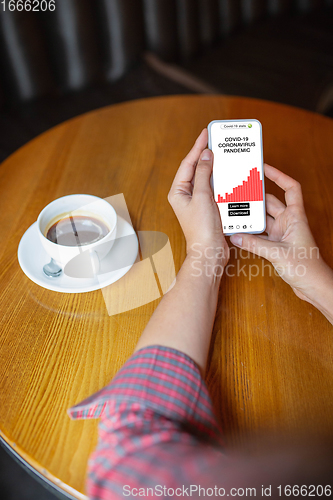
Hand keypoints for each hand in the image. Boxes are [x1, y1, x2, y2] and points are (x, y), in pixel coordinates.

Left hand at [168, 128, 228, 269]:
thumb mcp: (202, 196)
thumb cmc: (202, 229)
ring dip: (215, 167)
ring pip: (206, 178)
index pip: (187, 163)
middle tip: (215, 140)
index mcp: (178, 192)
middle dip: (205, 155)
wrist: (210, 252)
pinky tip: (228, 173)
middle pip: (196, 169)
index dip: (197, 147)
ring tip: (223, 153)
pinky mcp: (208, 207)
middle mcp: (185, 196)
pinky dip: (221, 180)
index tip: (205, 134)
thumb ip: (203, 174)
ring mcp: (197, 202)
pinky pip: (214, 188)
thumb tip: (206, 156)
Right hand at [230, 164, 332, 303]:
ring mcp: (283, 233)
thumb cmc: (306, 268)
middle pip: (271, 202)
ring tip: (235, 209)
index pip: (290, 188)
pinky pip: (261, 234)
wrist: (313, 286)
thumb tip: (236, 236)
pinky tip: (239, 232)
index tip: (264, 168)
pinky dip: (250, 232)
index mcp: (296, 217)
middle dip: (256, 196)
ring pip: (264, 218)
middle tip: (240, 189)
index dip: (278, 176)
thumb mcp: (277, 253)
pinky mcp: (277, 245)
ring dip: (251, 216)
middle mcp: (289, 222)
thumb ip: (254, 244)